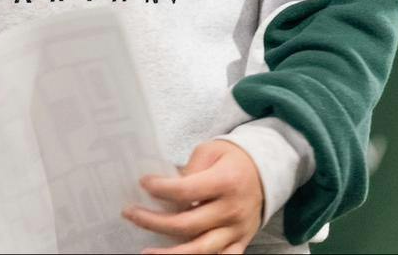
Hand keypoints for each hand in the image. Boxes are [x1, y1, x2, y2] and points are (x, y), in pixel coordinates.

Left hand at [123, 138, 264, 254]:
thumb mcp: (210, 151)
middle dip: (154, 222)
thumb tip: (164, 188)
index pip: (186, 191)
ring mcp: (237, 230)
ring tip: (146, 253)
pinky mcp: (241, 242)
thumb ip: (189, 170)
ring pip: (202, 250)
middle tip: (131, 214)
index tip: (143, 183)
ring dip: (171, 254)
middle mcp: (232, 209)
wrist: (266, 170)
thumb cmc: (233, 158)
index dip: (161, 189)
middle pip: (188, 224)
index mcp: (225, 182)